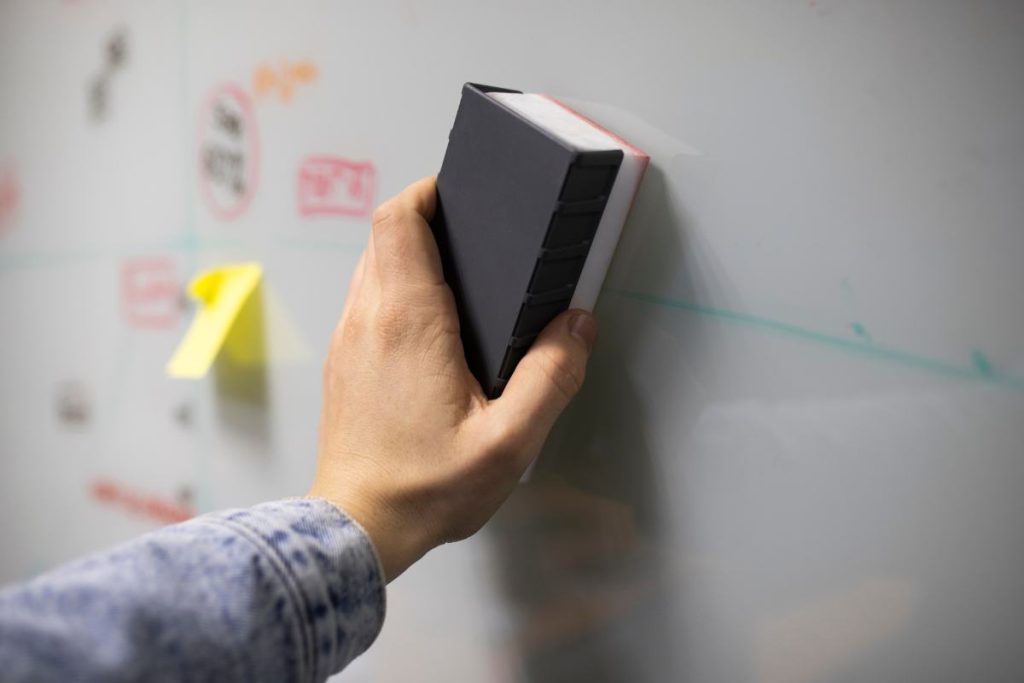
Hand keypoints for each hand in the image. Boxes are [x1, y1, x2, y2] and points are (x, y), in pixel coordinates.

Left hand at [308, 177, 596, 581]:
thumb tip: (576, 327)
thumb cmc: (425, 489)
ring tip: (459, 281)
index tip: (461, 195)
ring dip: (410, 257)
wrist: (357, 528)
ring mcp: (347, 340)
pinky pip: (365, 301)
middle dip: (427, 221)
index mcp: (408, 321)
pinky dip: (395, 291)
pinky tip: (431, 329)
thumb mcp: (509, 442)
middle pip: (386, 236)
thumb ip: (551, 378)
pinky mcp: (342, 363)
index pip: (399, 220)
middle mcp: (367, 319)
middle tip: (474, 238)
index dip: (428, 193)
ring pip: (372, 267)